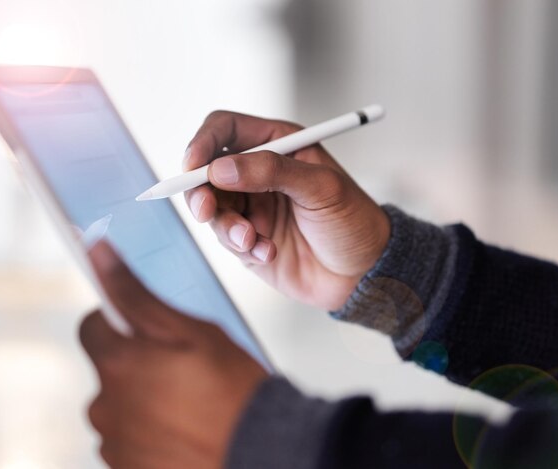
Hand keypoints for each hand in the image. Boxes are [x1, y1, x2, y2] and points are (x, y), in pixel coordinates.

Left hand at [80, 241, 266, 468]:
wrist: (259, 451)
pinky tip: (184, 427)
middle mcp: (105, 407)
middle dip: (138, 361)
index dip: (123, 320)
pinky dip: (150, 430)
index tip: (150, 328)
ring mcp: (116, 443)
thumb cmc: (232, 390)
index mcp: (116, 365)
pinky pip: (130, 438)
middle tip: (184, 367)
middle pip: (111, 367)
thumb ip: (135, 292)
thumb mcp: (190, 329)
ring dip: (146, 398)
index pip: (93, 326)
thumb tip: (99, 252)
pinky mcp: (128, 468)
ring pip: (123, 404)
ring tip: (189, 402)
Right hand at [184, 111, 390, 309]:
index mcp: (278, 145)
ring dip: (226, 226)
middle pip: (206, 170)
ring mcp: (251, 207)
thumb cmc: (354, 221)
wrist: (364, 272)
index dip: (203, 143)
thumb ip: (271, 172)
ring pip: (212, 208)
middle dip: (200, 190)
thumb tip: (220, 168)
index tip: (193, 165)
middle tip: (206, 210)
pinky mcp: (248, 239)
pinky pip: (227, 238)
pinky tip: (269, 251)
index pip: (225, 130)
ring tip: (252, 240)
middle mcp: (258, 174)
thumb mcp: (321, 187)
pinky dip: (243, 246)